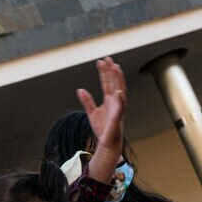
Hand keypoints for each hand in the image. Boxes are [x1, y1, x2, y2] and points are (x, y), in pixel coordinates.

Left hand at [79, 57, 126, 183]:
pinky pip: (121, 108)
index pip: (107, 83)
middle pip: (114, 83)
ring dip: (118, 80)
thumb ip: (87, 101)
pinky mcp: (118, 118)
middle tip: (108, 58)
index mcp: (109, 100)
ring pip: (119, 91)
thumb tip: (80, 89)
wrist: (106, 143)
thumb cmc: (102, 129)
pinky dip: (121, 100)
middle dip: (111, 71)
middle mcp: (115, 101)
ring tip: (116, 68)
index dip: (104, 72)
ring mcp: (118, 108)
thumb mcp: (91, 113)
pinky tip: (120, 92)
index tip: (101, 61)